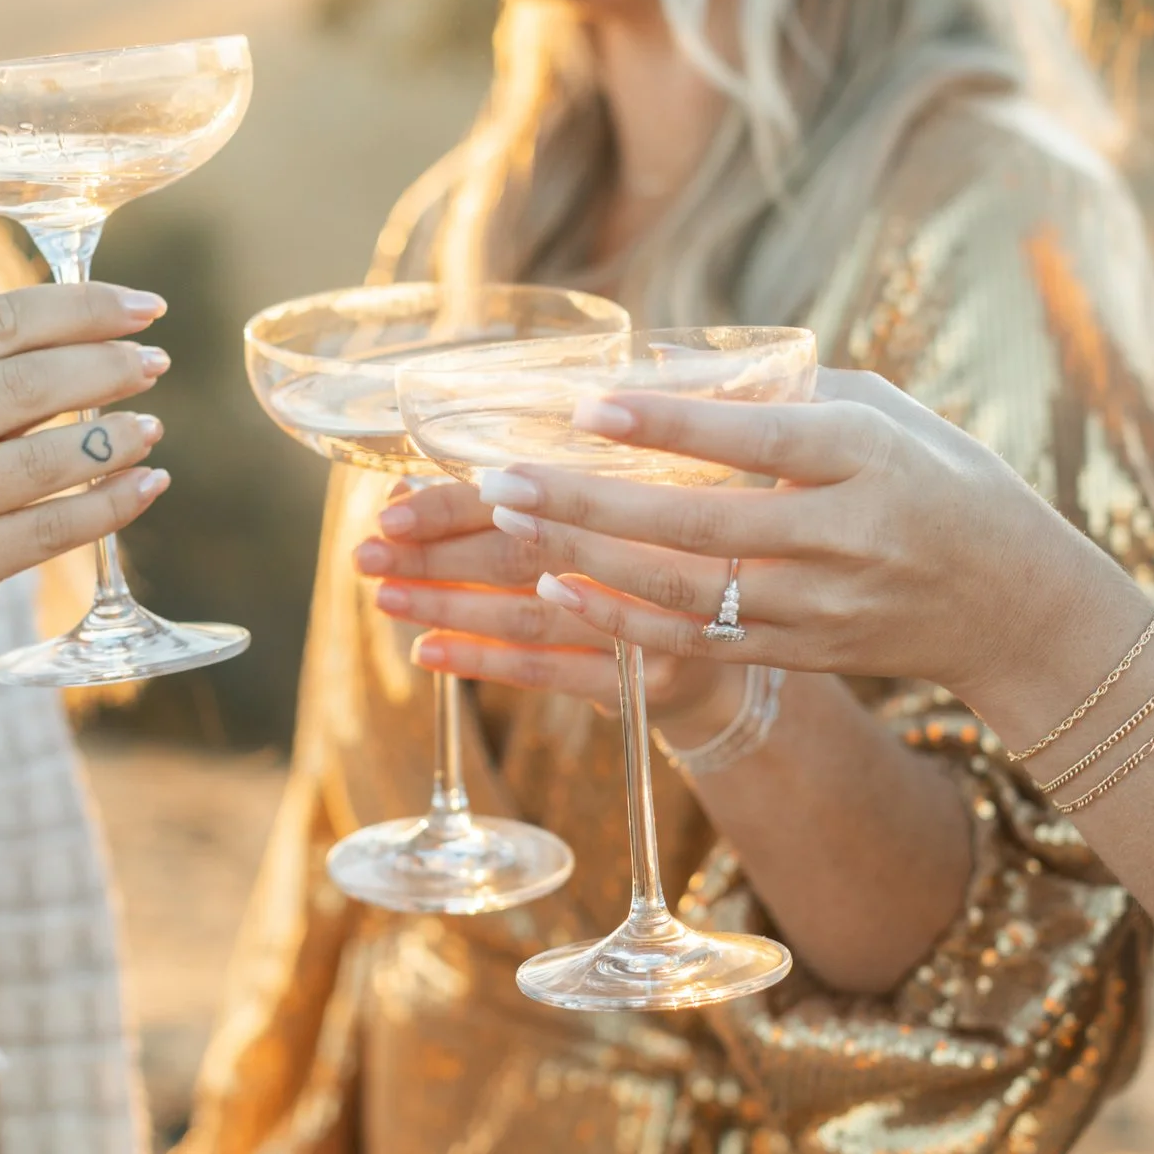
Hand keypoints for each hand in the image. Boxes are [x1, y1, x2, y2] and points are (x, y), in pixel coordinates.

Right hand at [0, 283, 171, 698]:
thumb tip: (110, 337)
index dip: (81, 309)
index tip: (145, 309)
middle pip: (24, 384)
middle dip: (107, 367)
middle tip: (156, 364)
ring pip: (41, 461)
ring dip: (114, 439)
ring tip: (151, 428)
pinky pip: (49, 529)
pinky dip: (110, 505)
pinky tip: (147, 484)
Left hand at [358, 481, 734, 726]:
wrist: (784, 609)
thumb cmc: (693, 524)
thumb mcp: (655, 471)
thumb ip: (554, 473)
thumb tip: (429, 481)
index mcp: (648, 490)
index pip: (533, 499)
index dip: (460, 504)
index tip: (396, 509)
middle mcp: (653, 558)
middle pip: (522, 559)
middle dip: (438, 556)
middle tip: (369, 552)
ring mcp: (650, 628)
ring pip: (530, 620)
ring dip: (450, 607)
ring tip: (387, 597)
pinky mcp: (646, 682)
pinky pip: (553, 674)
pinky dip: (486, 662)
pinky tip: (429, 651)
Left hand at [466, 368, 1117, 703]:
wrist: (1012, 600)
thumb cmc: (939, 478)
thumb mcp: (882, 411)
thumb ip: (780, 386)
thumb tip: (665, 361)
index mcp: (868, 457)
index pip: (758, 440)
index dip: (671, 427)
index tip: (588, 405)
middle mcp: (844, 537)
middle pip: (700, 525)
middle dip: (589, 503)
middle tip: (501, 478)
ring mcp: (820, 606)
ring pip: (685, 591)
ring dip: (587, 558)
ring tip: (511, 521)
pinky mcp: (801, 653)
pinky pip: (696, 642)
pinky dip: (622, 619)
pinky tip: (560, 588)